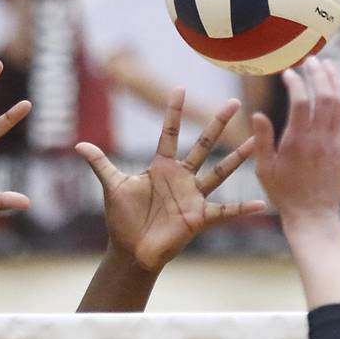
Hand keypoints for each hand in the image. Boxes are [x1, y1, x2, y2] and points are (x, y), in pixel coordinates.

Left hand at [76, 93, 263, 271]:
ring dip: (238, 158)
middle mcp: (181, 178)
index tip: (180, 87)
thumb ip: (100, 164)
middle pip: (203, 145)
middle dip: (217, 124)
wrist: (131, 251)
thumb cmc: (122, 220)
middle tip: (233, 102)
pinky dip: (242, 210)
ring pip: (220, 172)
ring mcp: (193, 197)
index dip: (173, 112)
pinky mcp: (199, 218)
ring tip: (256, 140)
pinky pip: (225, 212)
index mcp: (161, 168)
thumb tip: (78, 145)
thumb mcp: (112, 187)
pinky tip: (261, 205)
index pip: (169, 133)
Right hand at [252, 58, 339, 235]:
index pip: (300, 101)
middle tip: (310, 61)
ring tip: (329, 65)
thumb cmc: (284, 194)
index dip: (295, 82)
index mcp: (296, 141)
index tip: (288, 74)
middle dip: (318, 73)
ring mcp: (337, 142)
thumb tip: (257, 113)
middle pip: (324, 95)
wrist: (312, 215)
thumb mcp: (264, 170)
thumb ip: (261, 140)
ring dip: (337, 80)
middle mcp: (319, 138)